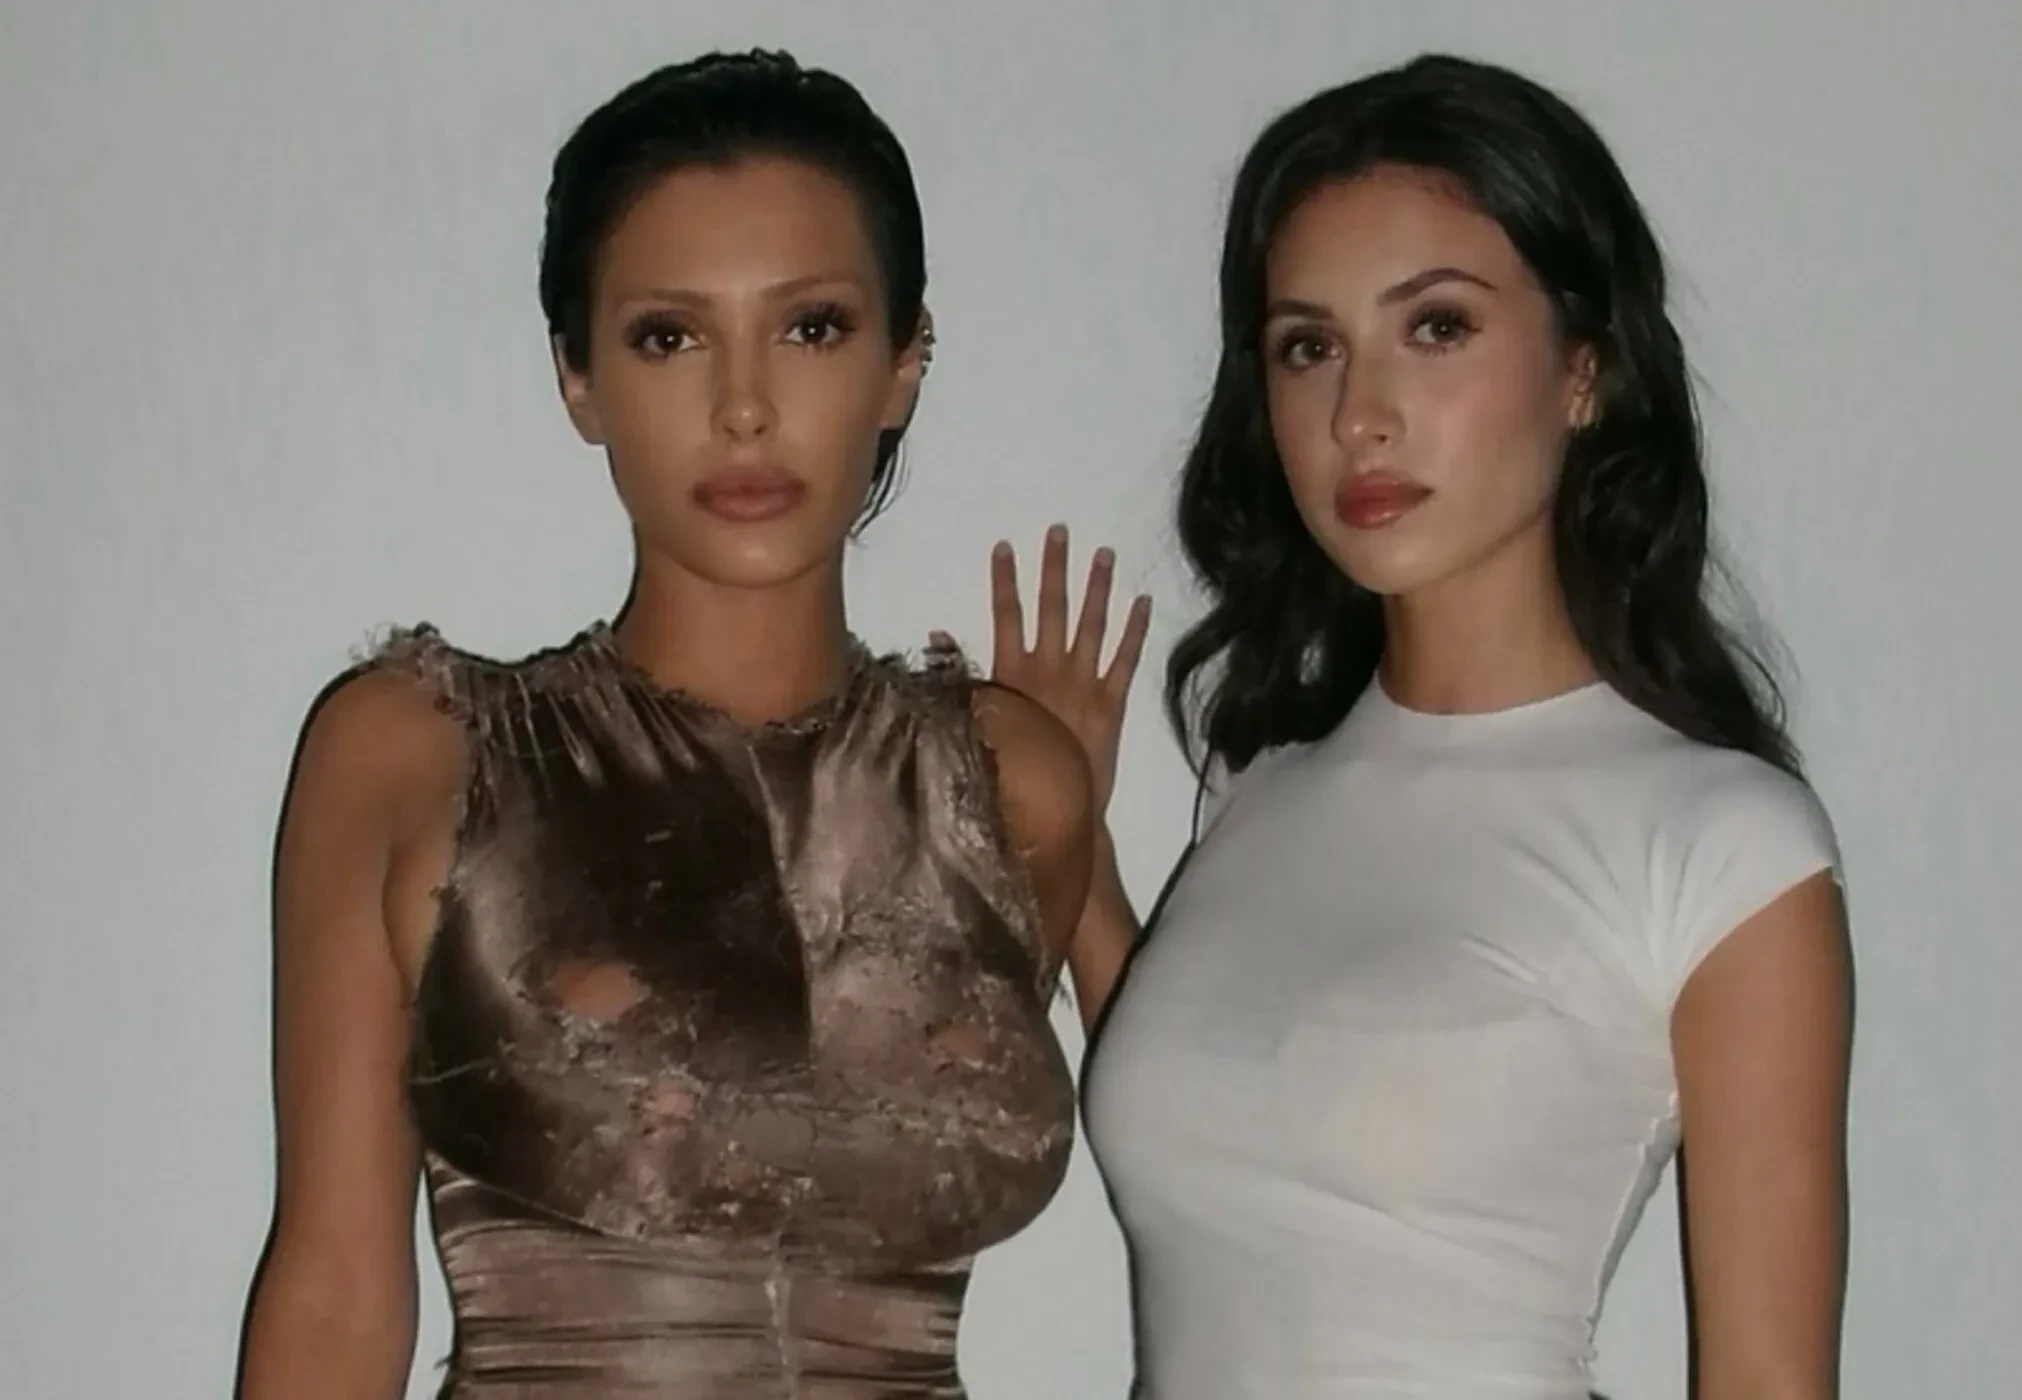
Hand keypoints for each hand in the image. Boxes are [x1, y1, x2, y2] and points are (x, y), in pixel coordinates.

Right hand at [945, 524, 1150, 811]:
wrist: (1055, 811)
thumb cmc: (1011, 770)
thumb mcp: (978, 721)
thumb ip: (962, 676)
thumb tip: (937, 632)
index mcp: (1012, 675)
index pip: (1006, 615)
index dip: (1005, 580)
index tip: (1004, 546)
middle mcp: (1049, 670)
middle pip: (1052, 608)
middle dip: (1055, 568)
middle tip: (1061, 531)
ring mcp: (1084, 683)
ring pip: (1092, 624)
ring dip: (1098, 587)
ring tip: (1104, 553)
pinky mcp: (1114, 702)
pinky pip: (1127, 659)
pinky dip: (1137, 630)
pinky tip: (1144, 602)